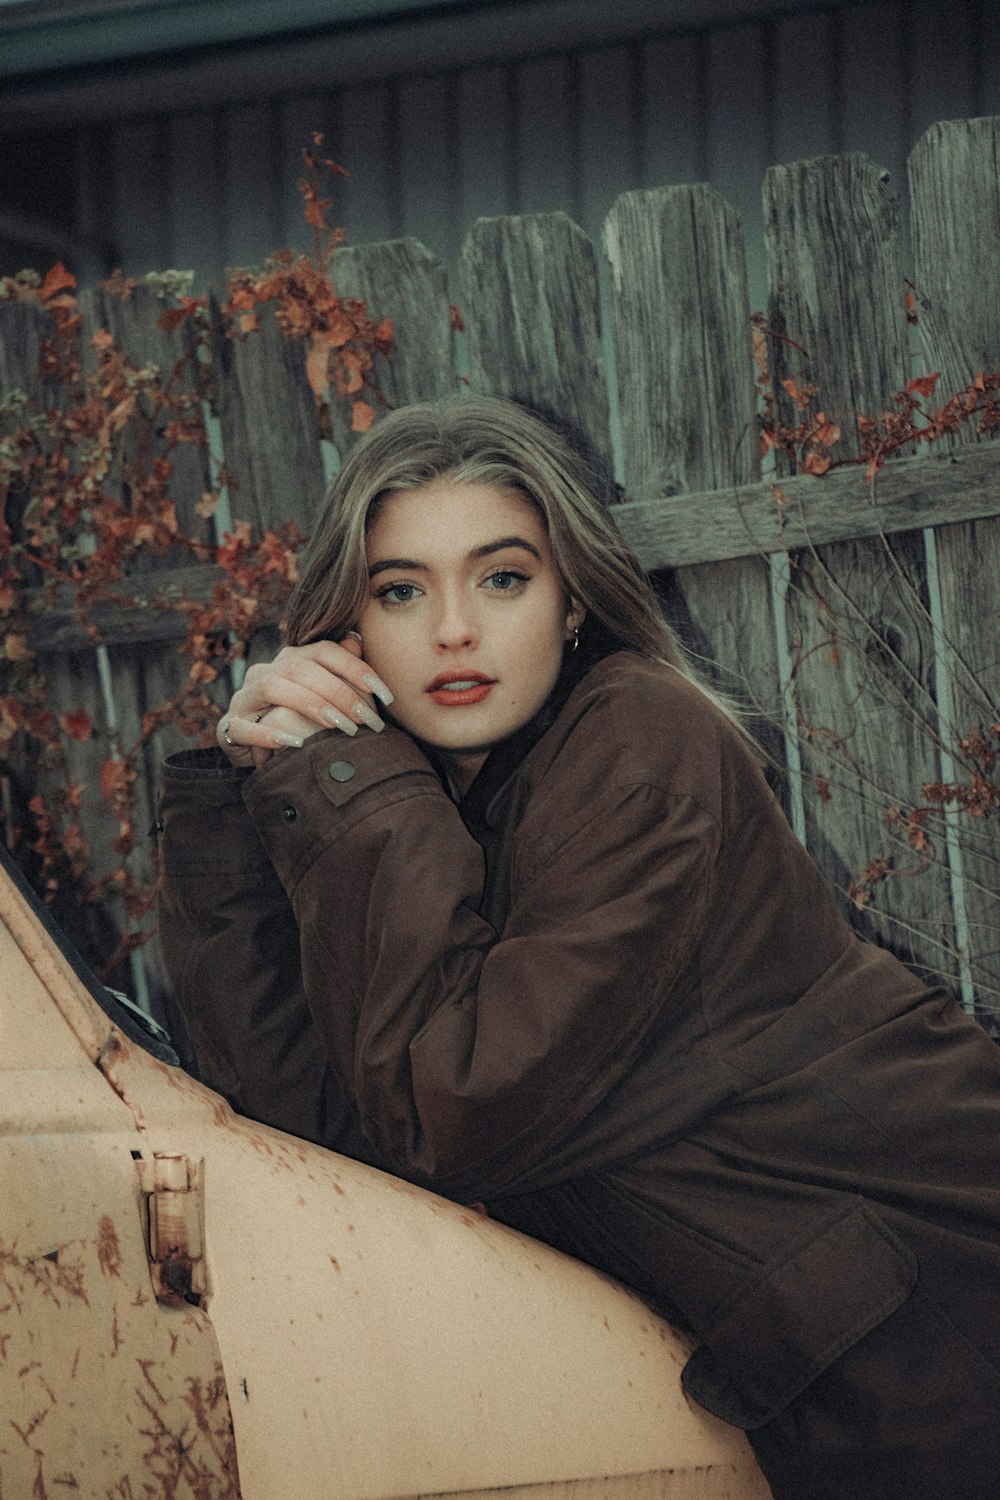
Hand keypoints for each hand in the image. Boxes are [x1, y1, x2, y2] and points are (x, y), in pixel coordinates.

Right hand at [217, 635, 393, 767]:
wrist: (253, 745)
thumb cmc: (297, 719)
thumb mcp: (323, 697)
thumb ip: (340, 672)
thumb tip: (358, 641)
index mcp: (292, 660)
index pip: (325, 651)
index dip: (356, 669)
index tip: (386, 695)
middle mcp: (266, 671)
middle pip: (302, 669)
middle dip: (340, 693)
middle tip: (369, 719)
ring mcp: (245, 697)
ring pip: (273, 688)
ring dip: (311, 706)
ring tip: (342, 728)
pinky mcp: (230, 726)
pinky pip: (246, 727)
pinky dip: (271, 734)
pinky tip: (296, 744)